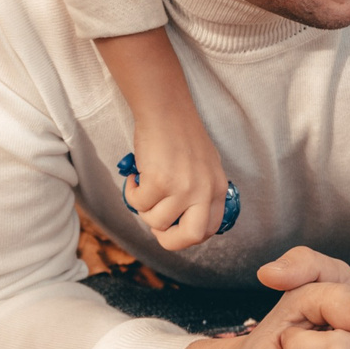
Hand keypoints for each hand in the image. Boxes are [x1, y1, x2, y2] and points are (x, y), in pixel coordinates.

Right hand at [124, 108, 231, 250]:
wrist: (165, 109)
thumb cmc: (179, 134)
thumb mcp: (203, 167)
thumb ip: (199, 193)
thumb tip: (180, 220)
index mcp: (218, 188)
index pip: (208, 229)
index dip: (186, 234)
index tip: (172, 226)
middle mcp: (205, 190)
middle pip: (191, 236)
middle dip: (169, 239)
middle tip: (155, 224)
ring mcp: (184, 187)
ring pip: (156, 221)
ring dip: (144, 209)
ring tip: (143, 188)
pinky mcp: (160, 181)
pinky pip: (138, 203)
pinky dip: (131, 193)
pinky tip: (134, 177)